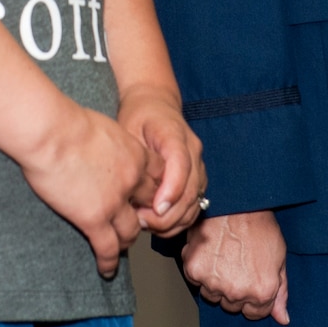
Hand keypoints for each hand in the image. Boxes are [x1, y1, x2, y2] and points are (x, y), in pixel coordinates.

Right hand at [20, 103, 156, 277]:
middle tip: (137, 223)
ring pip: (132, 232)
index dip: (155, 191)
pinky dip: (109, 261)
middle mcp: (132, 181)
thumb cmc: (67, 122)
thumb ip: (113, 143)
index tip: (146, 197)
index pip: (160, 179)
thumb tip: (105, 146)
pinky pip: (108, 247)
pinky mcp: (93, 219)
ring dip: (127, 240)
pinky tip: (106, 268)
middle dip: (146, 216)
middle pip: (151, 207)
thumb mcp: (104, 126)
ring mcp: (114, 202)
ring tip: (120, 246)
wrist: (50, 132)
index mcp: (136, 155)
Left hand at [119, 86, 206, 236]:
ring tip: (144, 222)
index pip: (181, 163)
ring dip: (172, 220)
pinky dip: (177, 219)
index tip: (156, 208)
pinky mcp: (198, 178)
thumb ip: (135, 159)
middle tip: (140, 221)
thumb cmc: (138, 116)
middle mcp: (193, 150)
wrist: (155, 104)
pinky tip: (155, 221)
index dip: (171, 189)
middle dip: (168, 213)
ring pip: (195, 202)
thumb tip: (134, 191)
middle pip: (190, 189)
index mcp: (175, 133)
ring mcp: (199, 165)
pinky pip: (194, 205)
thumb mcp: (128, 129)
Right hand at [180, 209, 288, 322]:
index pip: (254, 313)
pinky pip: (195, 280)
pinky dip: (200, 269)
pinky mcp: (194, 270)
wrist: (236, 201)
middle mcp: (237, 292)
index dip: (253, 296)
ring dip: (216, 281)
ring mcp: (214, 282)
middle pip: (232, 305)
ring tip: (223, 256)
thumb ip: (281, 291)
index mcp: (261, 292)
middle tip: (236, 264)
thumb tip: (282, 318)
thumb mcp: (279, 257)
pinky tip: (211, 251)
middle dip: (235, 289)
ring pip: (212, 294)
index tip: (250, 280)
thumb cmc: (259, 224)